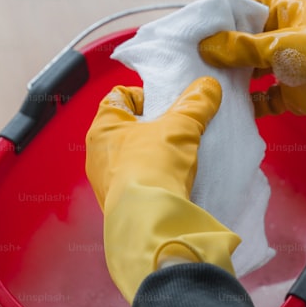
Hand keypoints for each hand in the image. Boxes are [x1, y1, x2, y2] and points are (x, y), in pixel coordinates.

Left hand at [85, 77, 240, 302]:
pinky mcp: (118, 206)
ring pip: (130, 158)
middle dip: (152, 127)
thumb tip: (209, 85)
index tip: (167, 104)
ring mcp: (105, 183)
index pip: (119, 97)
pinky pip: (136, 183)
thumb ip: (195, 104)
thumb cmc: (153, 165)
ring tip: (178, 156)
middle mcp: (96, 155)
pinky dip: (152, 179)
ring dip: (152, 155)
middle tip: (176, 129)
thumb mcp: (180, 128)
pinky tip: (172, 181)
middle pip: (126, 129)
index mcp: (102, 128)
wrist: (149, 221)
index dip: (144, 95)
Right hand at [200, 0, 305, 202]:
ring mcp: (291, 67)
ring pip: (252, 71)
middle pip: (246, 41)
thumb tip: (206, 44)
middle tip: (190, 61)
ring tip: (205, 87)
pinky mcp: (294, 95)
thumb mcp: (284, 47)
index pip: (248, 6)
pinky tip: (231, 110)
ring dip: (233, 80)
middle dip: (222, 52)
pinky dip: (249, 104)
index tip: (196, 27)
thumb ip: (243, 47)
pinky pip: (264, 98)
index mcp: (289, 12)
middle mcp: (288, 36)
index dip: (223, 15)